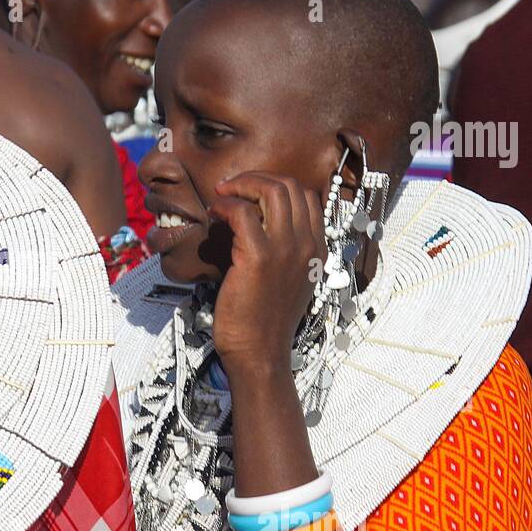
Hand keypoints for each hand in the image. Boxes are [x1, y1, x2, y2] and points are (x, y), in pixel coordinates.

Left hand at [206, 172, 325, 370]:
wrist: (259, 352)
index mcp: (317, 249)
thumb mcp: (288, 281)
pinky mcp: (258, 257)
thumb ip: (284, 251)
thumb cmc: (265, 319)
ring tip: (222, 196)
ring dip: (241, 185)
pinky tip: (214, 214)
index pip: (306, 196)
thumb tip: (257, 223)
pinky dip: (225, 205)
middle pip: (290, 186)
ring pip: (271, 190)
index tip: (250, 193)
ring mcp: (286, 249)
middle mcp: (307, 245)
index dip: (276, 185)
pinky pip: (242, 212)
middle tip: (232, 188)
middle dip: (256, 178)